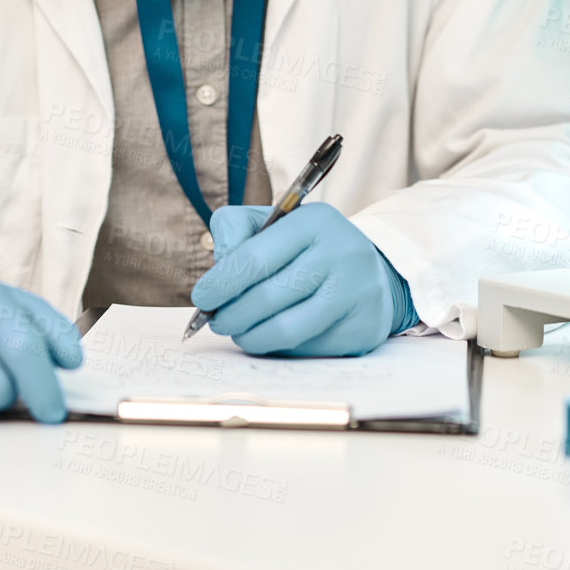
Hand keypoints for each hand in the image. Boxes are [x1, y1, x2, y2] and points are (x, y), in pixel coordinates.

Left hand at [190, 203, 408, 356]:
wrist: (367, 272)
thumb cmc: (305, 248)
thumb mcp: (272, 222)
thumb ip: (235, 230)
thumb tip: (219, 268)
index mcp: (314, 220)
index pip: (254, 257)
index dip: (221, 283)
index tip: (202, 298)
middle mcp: (343, 252)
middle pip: (268, 297)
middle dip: (231, 315)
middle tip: (217, 321)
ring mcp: (358, 292)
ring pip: (287, 330)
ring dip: (251, 337)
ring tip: (239, 333)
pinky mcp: (364, 328)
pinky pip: (308, 349)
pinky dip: (280, 349)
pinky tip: (272, 339)